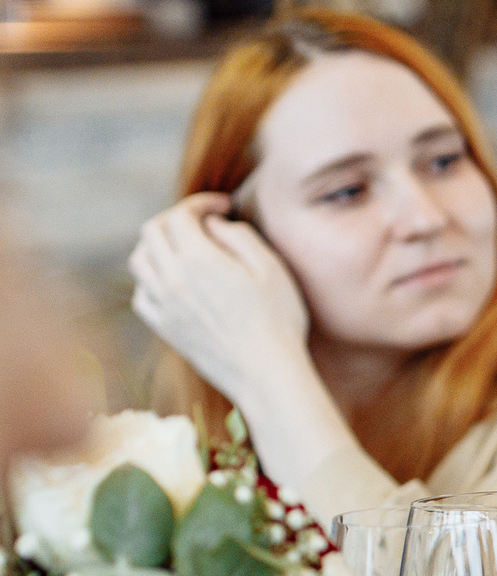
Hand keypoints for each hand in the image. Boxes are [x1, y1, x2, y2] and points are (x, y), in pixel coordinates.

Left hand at [128, 193, 318, 411]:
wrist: (267, 372)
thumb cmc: (278, 320)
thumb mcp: (271, 268)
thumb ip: (238, 236)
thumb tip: (213, 224)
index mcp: (199, 259)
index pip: (182, 215)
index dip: (200, 203)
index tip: (222, 206)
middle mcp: (172, 278)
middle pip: (152, 232)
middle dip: (175, 219)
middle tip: (200, 223)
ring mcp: (163, 305)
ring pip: (139, 260)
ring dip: (156, 247)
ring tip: (182, 250)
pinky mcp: (164, 328)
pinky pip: (141, 294)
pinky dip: (150, 280)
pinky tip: (173, 283)